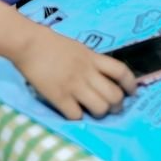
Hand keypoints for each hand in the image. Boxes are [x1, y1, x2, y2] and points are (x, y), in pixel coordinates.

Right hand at [11, 26, 135, 119]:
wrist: (28, 44)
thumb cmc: (51, 44)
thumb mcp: (78, 48)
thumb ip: (91, 61)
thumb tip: (101, 75)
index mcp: (93, 58)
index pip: (122, 71)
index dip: (131, 85)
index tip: (132, 92)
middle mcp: (88, 72)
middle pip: (114, 95)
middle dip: (117, 105)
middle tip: (111, 108)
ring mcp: (74, 85)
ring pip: (100, 108)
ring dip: (100, 113)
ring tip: (93, 112)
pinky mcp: (59, 97)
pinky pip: (77, 115)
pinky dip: (78, 117)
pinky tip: (73, 112)